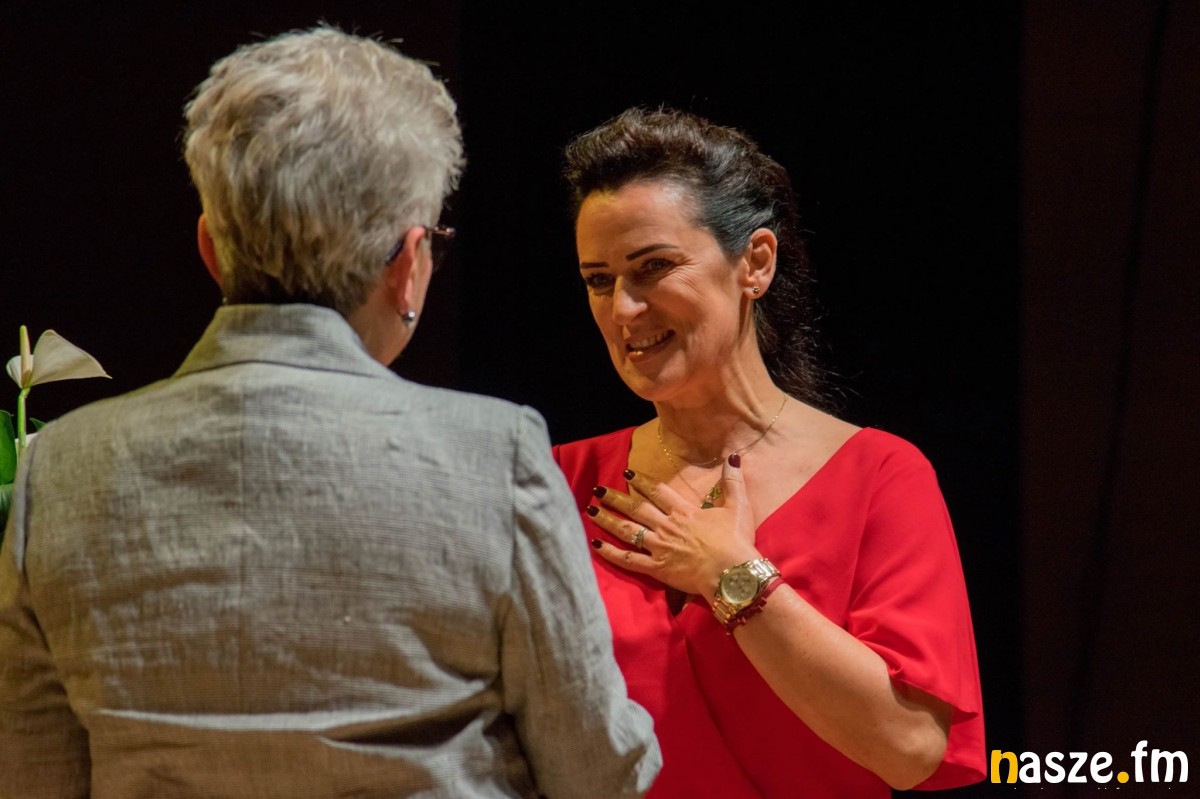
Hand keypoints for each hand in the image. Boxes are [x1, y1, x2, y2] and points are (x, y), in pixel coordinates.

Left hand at [587, 455, 761, 598]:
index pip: (658, 492)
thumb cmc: (736, 540)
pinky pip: (629, 560)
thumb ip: (732, 482)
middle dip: (615, 498)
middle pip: (636, 508)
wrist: (732, 572)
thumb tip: (733, 457)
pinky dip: (611, 553)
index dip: (641, 482)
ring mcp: (659, 547)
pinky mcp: (657, 569)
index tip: (627, 475)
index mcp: (684, 512)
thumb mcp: (738, 507)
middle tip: (598, 490)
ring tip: (590, 510)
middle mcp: (667, 526)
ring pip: (628, 530)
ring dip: (607, 520)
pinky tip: (595, 545)